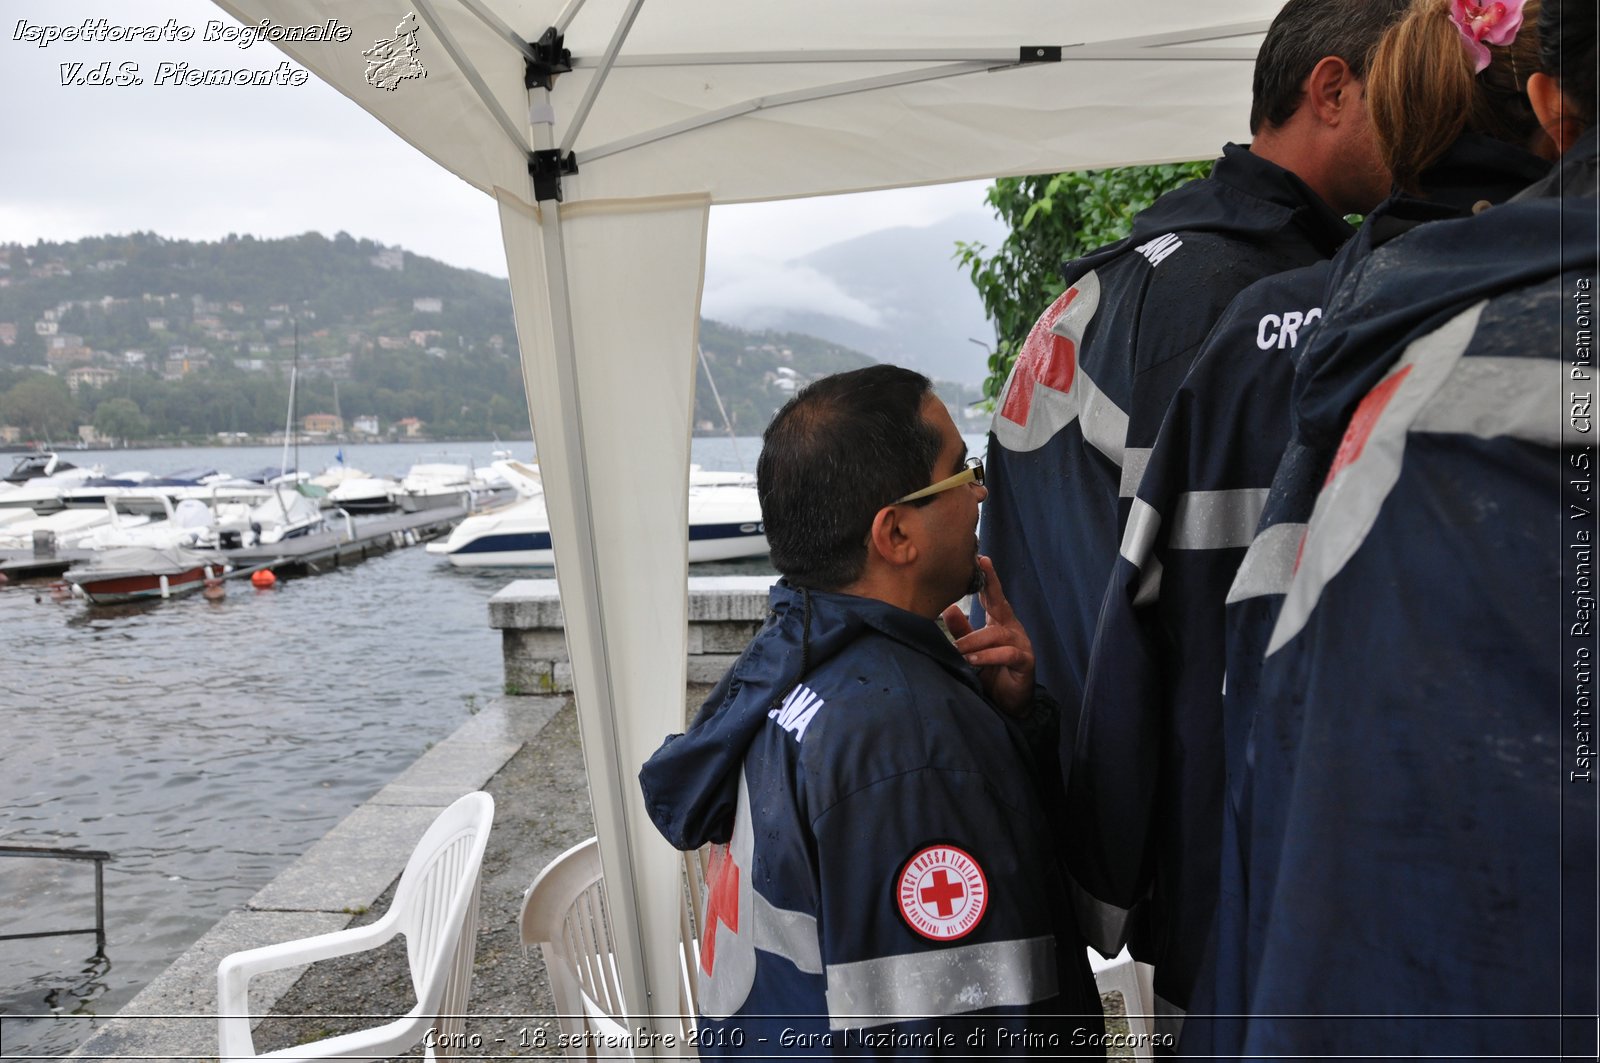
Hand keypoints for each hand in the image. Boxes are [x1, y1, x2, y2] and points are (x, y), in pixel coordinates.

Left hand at [942, 555, 1034, 717]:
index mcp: (999, 622)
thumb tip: (948, 608)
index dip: (988, 578)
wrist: (1010, 704)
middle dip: (991, 586)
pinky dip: (989, 656)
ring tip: (958, 649)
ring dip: (974, 641)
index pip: (992, 597)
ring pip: (997, 634)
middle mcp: (1012, 629)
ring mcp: (1021, 644)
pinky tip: (973, 659)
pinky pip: (1008, 654)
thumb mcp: (972, 649)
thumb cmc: (991, 673)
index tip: (980, 559)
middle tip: (978, 572)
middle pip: (1001, 603)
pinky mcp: (1025, 662)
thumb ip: (962, 630)